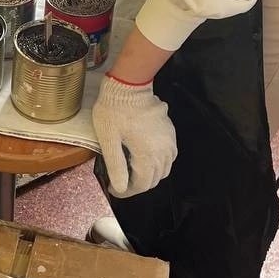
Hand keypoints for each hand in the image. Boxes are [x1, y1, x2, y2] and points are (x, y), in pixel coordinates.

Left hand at [92, 77, 176, 197]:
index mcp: (148, 154)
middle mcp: (163, 150)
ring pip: (164, 169)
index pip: (143, 184)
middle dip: (138, 185)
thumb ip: (116, 166)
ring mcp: (169, 140)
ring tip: (132, 172)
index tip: (114, 189)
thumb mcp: (108, 139)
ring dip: (150, 175)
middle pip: (155, 179)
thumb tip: (120, 187)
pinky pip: (169, 155)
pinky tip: (146, 157)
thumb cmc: (114, 111)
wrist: (128, 86)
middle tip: (121, 182)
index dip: (128, 191)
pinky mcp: (170, 131)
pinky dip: (159, 162)